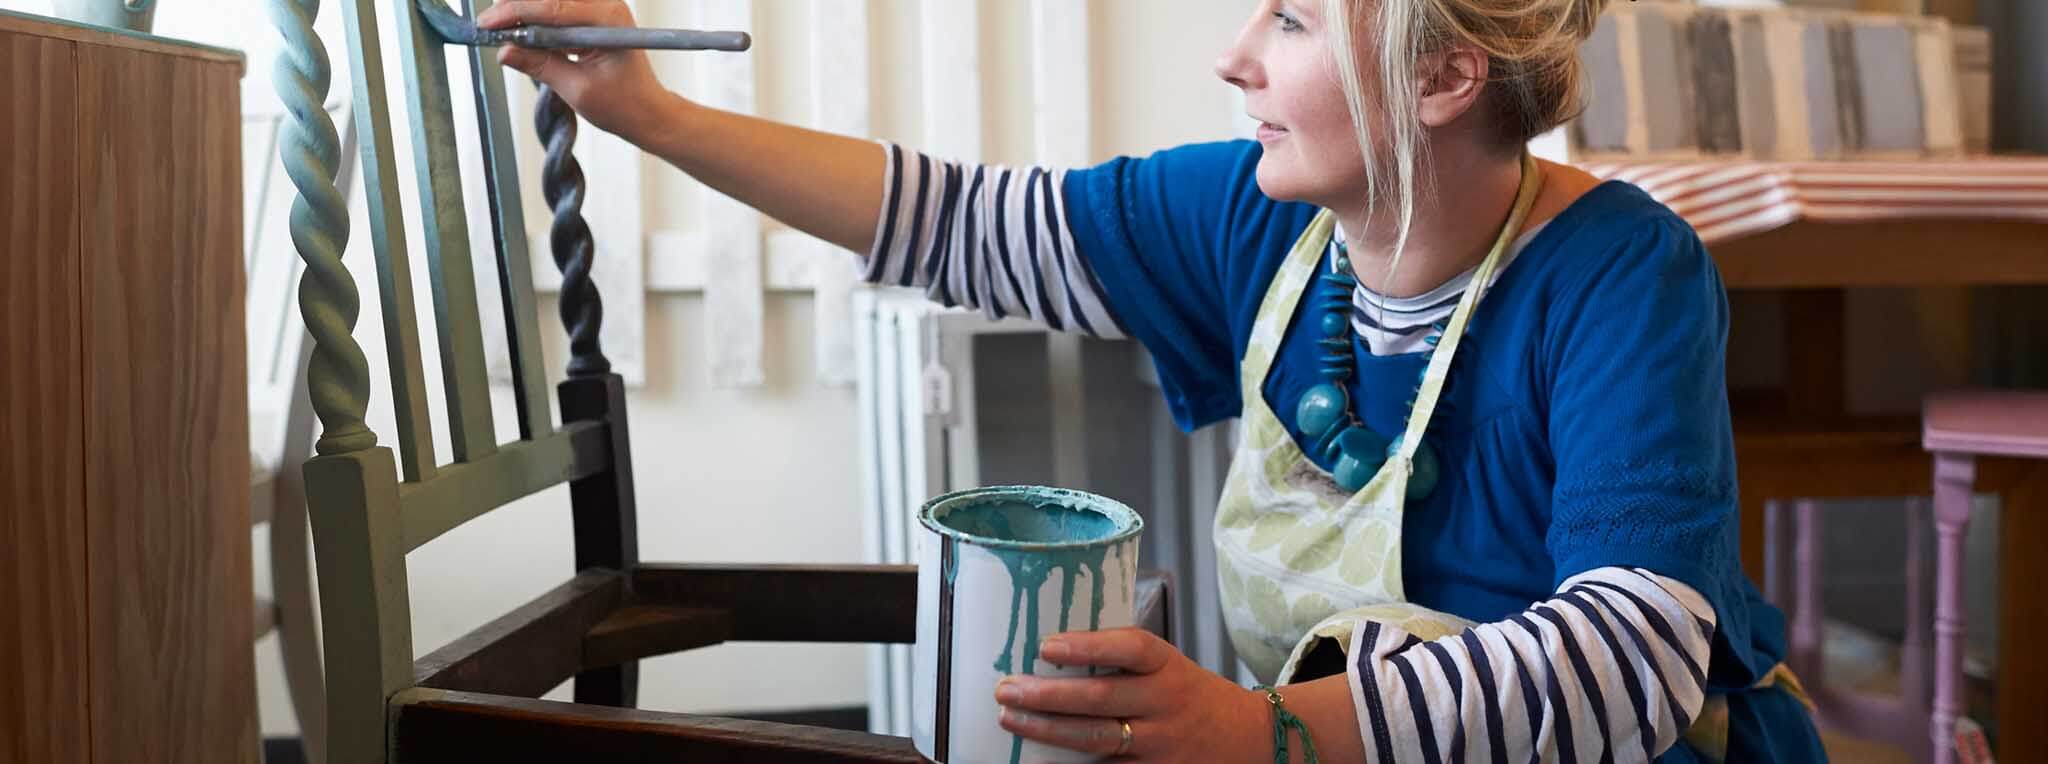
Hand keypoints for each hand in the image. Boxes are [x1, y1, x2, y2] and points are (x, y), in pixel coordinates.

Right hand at [478, 0, 684, 141]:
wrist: (648, 111)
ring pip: (550, 2)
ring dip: (524, 12)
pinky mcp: (592, 17)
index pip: (552, 7)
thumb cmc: (624, 104)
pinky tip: (519, 32)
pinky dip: (536, 19)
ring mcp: (600, 8)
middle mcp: (606, 5)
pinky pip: (557, 10)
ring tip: (501, 31)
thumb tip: (504, 51)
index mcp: (608, 19)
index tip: (487, 24)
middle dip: (516, 7)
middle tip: (489, 26)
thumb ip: (540, 66)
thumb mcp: (577, 89)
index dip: (515, 13)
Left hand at [994, 628, 1268, 761]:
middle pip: (1101, 698)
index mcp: (1167, 665)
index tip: (1046, 645)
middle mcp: (1165, 703)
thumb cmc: (1187, 693)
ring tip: (1011, 718)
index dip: (1088, 646)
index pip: (1130, 648)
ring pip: (1097, 739)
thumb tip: (1050, 651)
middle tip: (1006, 688)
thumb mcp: (1167, 665)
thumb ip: (1122, 660)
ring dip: (1047, 730)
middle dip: (1047, 695)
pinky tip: (1037, 759)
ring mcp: (1160, 744)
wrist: (1246, 738)